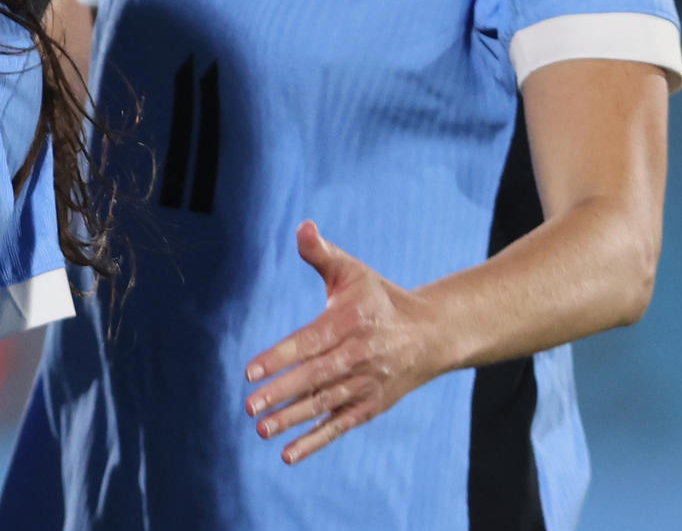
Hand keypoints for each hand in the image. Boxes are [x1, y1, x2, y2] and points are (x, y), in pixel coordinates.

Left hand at [242, 221, 440, 463]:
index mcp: (351, 321)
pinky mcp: (372, 405)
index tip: (250, 372)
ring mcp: (367, 384)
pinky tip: (288, 454)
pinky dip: (316, 440)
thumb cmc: (379, 298)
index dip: (280, 357)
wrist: (431, 334)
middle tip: (250, 406)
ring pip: (326, 403)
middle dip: (282, 393)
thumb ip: (322, 253)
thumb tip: (302, 227)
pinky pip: (341, 425)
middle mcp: (360, 355)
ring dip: (293, 419)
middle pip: (316, 377)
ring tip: (261, 429)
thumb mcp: (353, 271)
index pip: (310, 341)